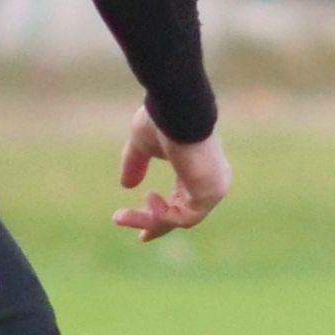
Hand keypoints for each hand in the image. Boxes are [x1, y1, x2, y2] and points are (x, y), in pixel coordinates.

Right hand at [115, 110, 229, 240]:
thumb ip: (136, 164)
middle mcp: (210, 182)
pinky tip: (149, 198)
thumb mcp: (142, 145)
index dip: (156, 214)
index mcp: (197, 170)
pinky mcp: (210, 193)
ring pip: (178, 219)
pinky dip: (162, 215)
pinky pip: (183, 217)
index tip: (129, 217)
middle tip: (125, 224)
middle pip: (180, 215)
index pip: (180, 202)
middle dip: (152, 223)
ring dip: (148, 220)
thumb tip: (126, 185)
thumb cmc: (161, 120)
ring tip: (121, 215)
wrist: (176, 110)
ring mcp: (213, 188)